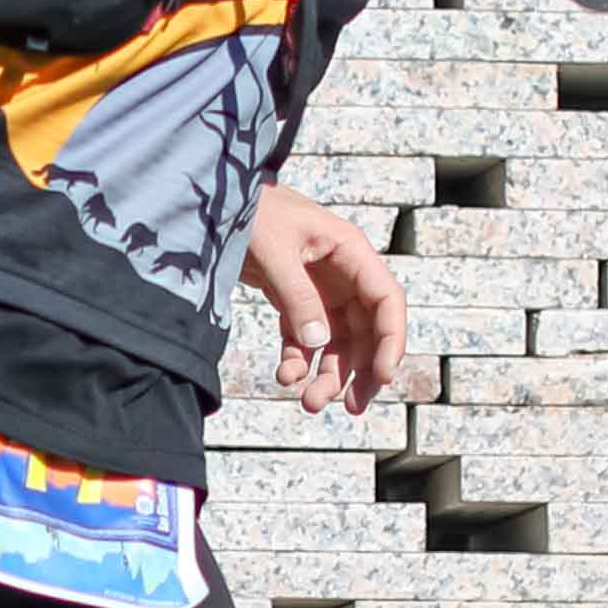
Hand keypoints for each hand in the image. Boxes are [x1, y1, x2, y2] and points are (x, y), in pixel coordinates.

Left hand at [243, 184, 406, 416]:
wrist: (217, 199)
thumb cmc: (250, 211)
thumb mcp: (273, 249)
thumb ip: (296, 295)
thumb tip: (319, 341)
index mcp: (350, 251)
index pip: (386, 301)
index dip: (390, 340)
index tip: (381, 377)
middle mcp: (342, 273)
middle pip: (366, 330)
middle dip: (359, 370)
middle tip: (350, 408)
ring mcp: (319, 288)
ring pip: (337, 341)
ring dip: (328, 374)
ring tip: (310, 402)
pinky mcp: (294, 299)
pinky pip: (305, 337)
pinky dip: (298, 359)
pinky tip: (286, 376)